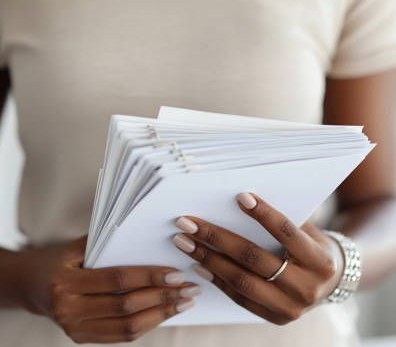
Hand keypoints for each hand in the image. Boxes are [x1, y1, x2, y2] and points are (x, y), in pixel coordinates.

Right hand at [21, 236, 199, 343]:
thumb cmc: (59, 259)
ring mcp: (73, 329)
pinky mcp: (80, 339)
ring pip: (127, 327)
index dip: (149, 277)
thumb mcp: (77, 246)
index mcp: (65, 282)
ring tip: (184, 303)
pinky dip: (147, 325)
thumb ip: (108, 244)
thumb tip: (152, 242)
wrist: (30, 285)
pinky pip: (121, 336)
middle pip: (126, 306)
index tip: (176, 273)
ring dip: (161, 315)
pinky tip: (164, 313)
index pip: (116, 279)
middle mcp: (68, 309)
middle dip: (163, 297)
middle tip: (189, 288)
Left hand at [172, 193, 343, 324]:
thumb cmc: (312, 246)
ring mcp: (290, 308)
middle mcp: (307, 288)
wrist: (330, 283)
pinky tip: (198, 264)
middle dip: (216, 238)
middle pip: (254, 259)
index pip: (287, 233)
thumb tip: (238, 201)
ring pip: (241, 281)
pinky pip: (240, 298)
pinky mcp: (275, 318)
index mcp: (320, 261)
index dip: (264, 214)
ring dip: (207, 259)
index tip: (240, 197)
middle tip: (187, 223)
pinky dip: (217, 279)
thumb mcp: (307, 230)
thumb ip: (280, 220)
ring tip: (184, 242)